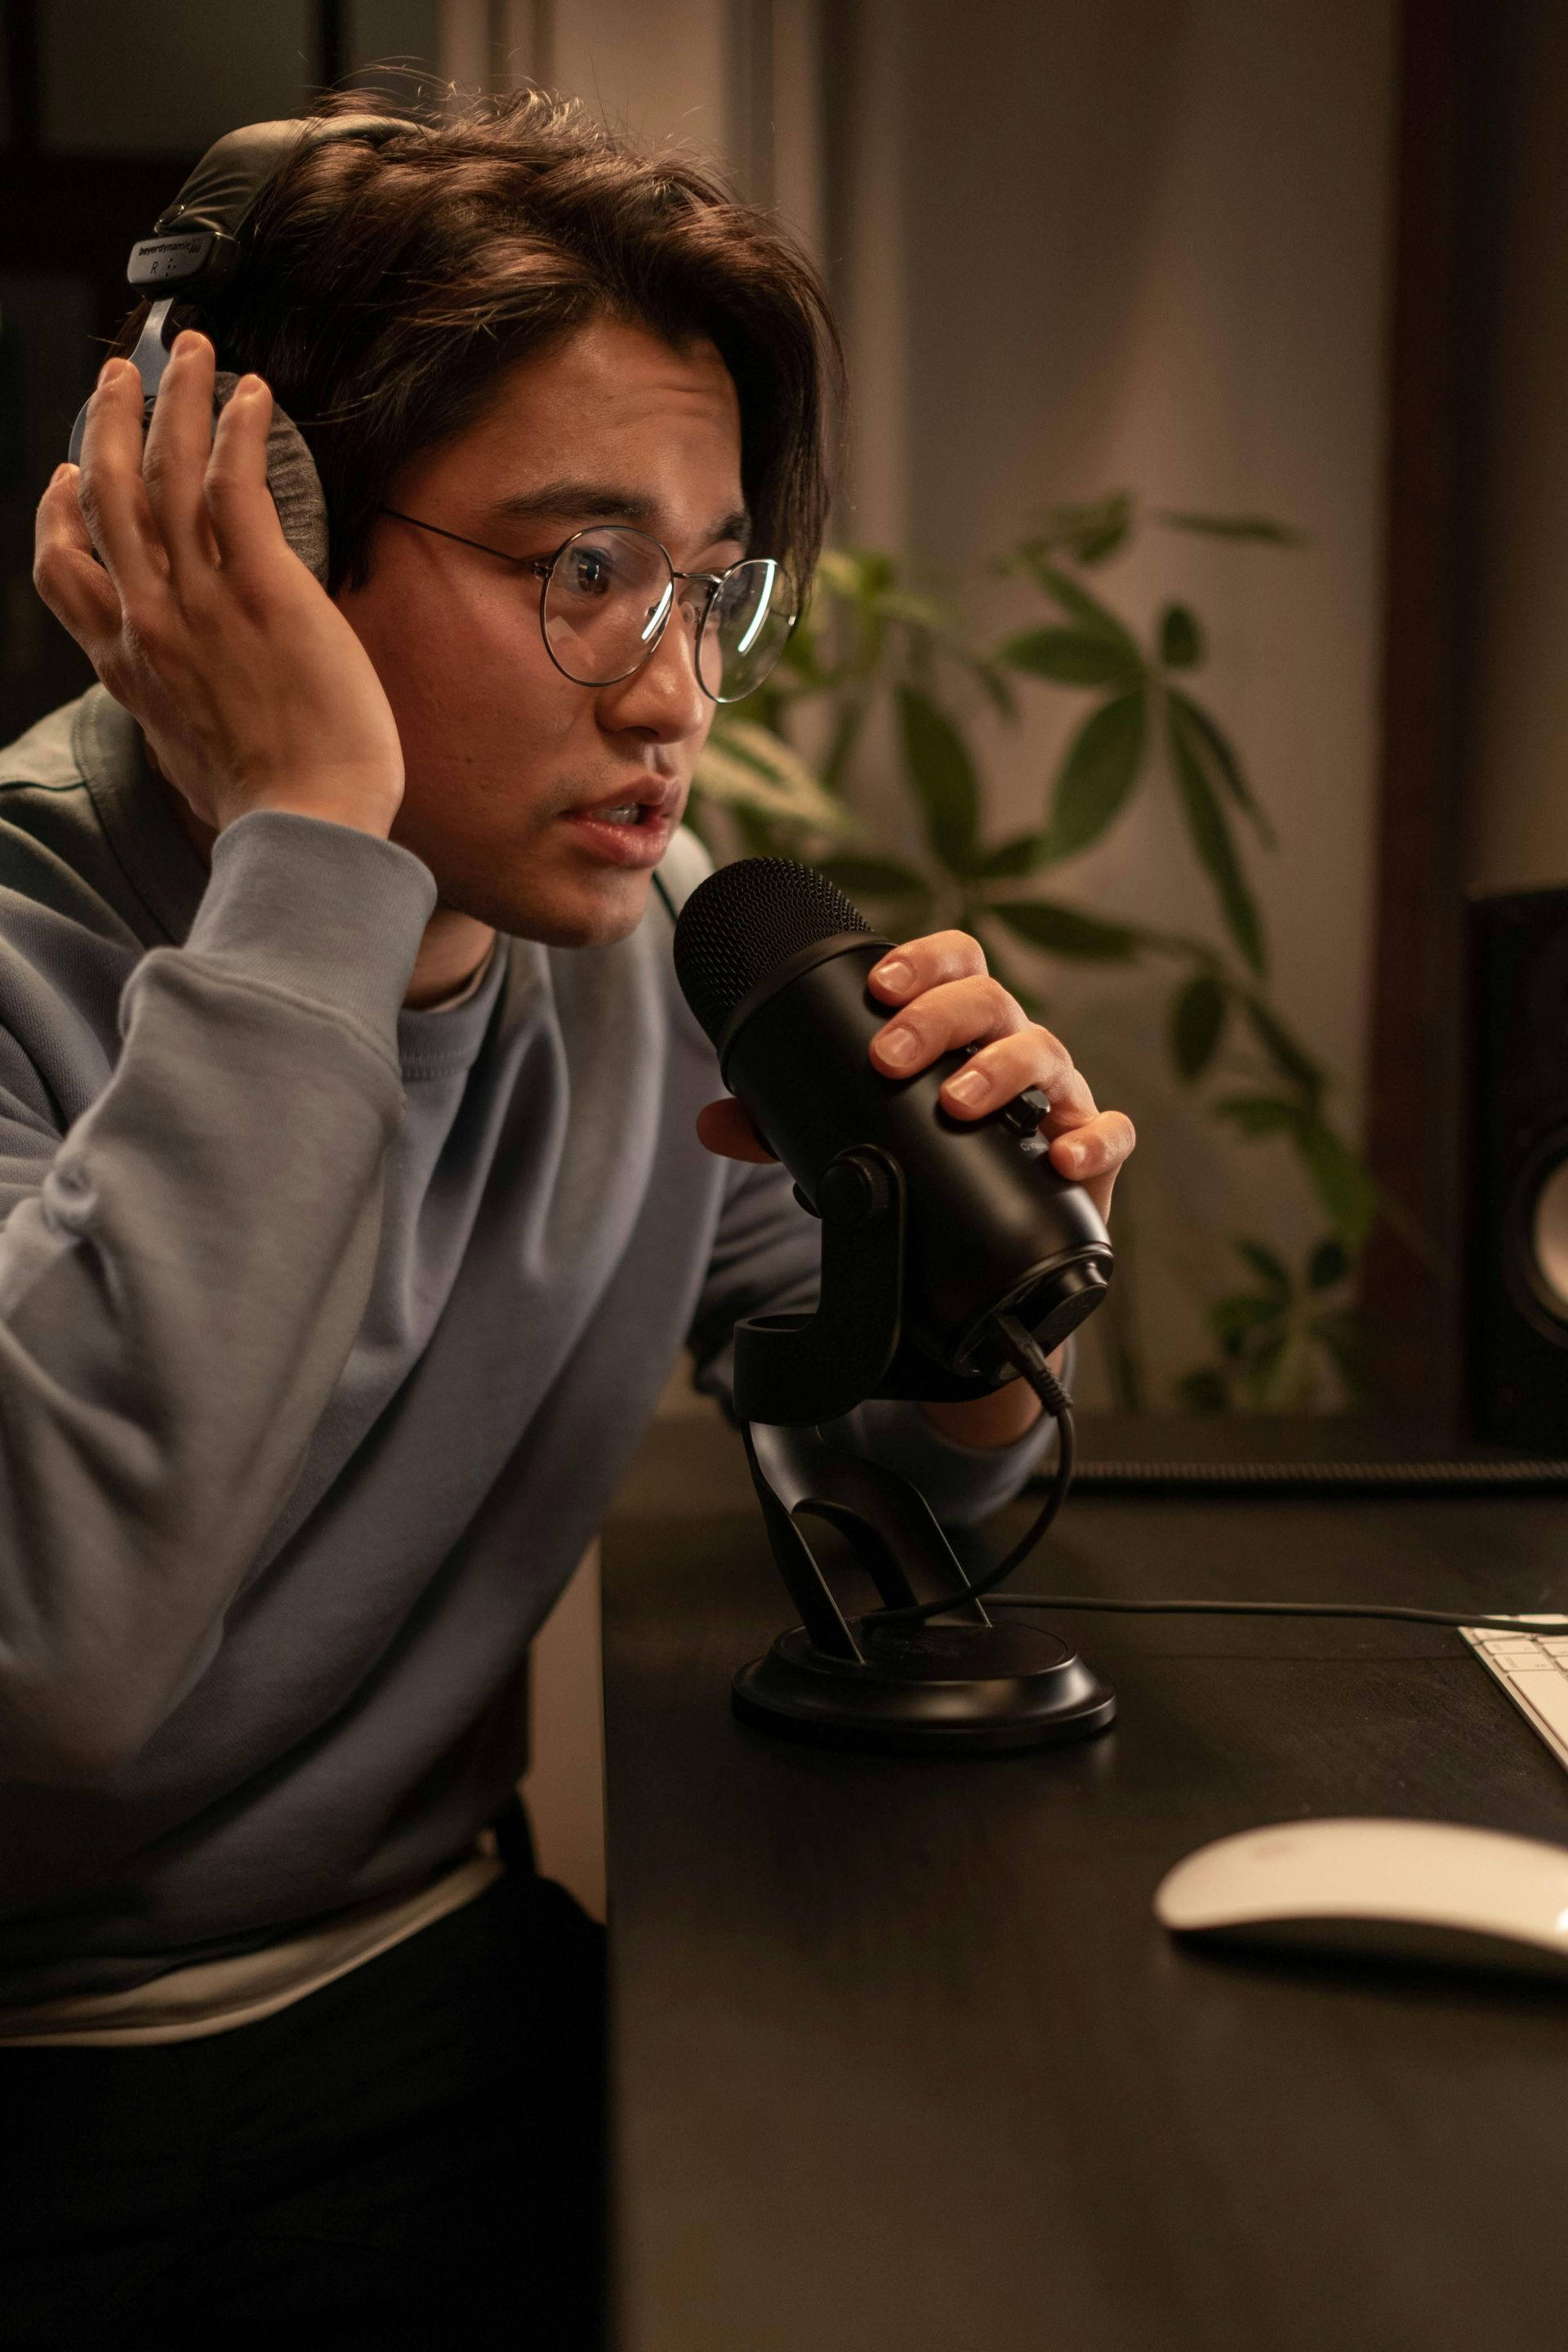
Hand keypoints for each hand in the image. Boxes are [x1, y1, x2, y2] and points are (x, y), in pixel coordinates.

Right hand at [33, 333, 403, 839]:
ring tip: (193, 354)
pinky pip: (235, 486)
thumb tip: (194, 716)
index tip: (69, 475)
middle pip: (105, 496)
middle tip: (121, 376)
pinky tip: (253, 395)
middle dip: (109, 423)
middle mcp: (148, 621)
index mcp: (125, 666)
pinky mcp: (262, 589)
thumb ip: (177, 717)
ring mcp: (199, 600)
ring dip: (176, 400)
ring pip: (166, 472)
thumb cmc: (267, 808)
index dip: (58, 513)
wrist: (306, 827)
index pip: (63, 572)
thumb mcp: (187, 761)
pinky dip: (238, 430)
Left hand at [697, 926, 1135, 1219]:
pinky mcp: (1093, 1155)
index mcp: (961, 1031)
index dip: (923, 961)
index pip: (955, 965)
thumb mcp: (853, 1145)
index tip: (879, 986)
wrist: (989, 1256)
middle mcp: (1014, 1050)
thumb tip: (711, 1122)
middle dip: (942, 1018)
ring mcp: (1059, 1097)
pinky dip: (1092, 1138)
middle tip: (891, 1057)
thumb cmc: (927, 1166)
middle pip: (994, 1002)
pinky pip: (1110, 1133)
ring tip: (955, 1101)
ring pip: (1048, 1053)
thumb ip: (785, 1130)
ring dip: (1001, 1070)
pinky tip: (1061, 1156)